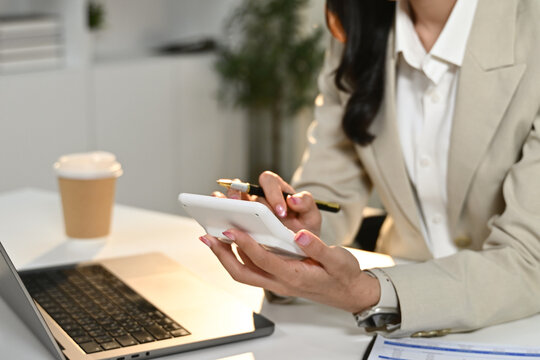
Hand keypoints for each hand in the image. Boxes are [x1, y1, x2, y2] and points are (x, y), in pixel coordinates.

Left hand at [199, 229, 379, 313]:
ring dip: (226, 256)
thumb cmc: (344, 276)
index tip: (231, 229)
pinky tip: (233, 242)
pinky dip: (238, 255)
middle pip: (243, 272)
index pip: (263, 260)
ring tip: (212, 237)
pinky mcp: (278, 278)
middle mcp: (281, 281)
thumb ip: (319, 248)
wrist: (350, 294)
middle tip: (207, 237)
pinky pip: (251, 269)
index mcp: (294, 276)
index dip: (245, 244)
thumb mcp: (339, 260)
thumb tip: (301, 235)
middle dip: (222, 255)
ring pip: (244, 272)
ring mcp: (277, 282)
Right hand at [213, 172, 321, 235]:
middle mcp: (258, 197)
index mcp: (276, 190)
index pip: (269, 181)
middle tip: (246, 209)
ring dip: (225, 203)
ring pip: (230, 199)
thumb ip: (307, 204)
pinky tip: (218, 228)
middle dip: (241, 196)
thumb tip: (293, 199)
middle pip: (243, 188)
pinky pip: (224, 217)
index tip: (281, 212)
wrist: (299, 251)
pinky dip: (218, 219)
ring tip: (223, 211)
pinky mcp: (238, 224)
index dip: (273, 194)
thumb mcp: (312, 218)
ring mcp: (246, 210)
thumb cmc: (305, 230)